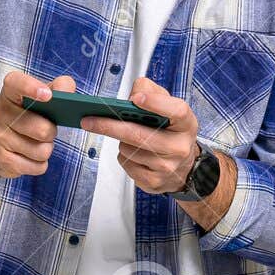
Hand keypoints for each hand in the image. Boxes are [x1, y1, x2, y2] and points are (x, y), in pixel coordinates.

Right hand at [0, 71, 74, 177]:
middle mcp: (0, 112)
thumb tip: (67, 91)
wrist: (3, 141)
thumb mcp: (45, 95)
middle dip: (52, 132)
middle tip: (48, 130)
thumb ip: (61, 87)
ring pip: (41, 150)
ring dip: (46, 149)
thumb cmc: (31, 114)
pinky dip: (40, 164)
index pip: (15, 82)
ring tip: (38, 143)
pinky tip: (31, 157)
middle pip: (41, 129)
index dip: (31, 87)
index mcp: (11, 92)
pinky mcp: (2, 159)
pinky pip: (36, 166)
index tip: (48, 95)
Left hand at [79, 76, 201, 194]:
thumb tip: (132, 96)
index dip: (156, 103)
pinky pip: (126, 165)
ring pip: (128, 149)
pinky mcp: (154, 182)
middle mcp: (179, 146)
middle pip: (140, 134)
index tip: (136, 98)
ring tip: (128, 138)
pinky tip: (133, 154)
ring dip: (120, 141)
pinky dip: (124, 157)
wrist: (183, 167)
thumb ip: (150, 92)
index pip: (176, 111)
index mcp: (185, 124)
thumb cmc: (170, 132)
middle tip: (89, 120)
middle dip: (110, 126)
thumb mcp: (168, 107)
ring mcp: (167, 167)